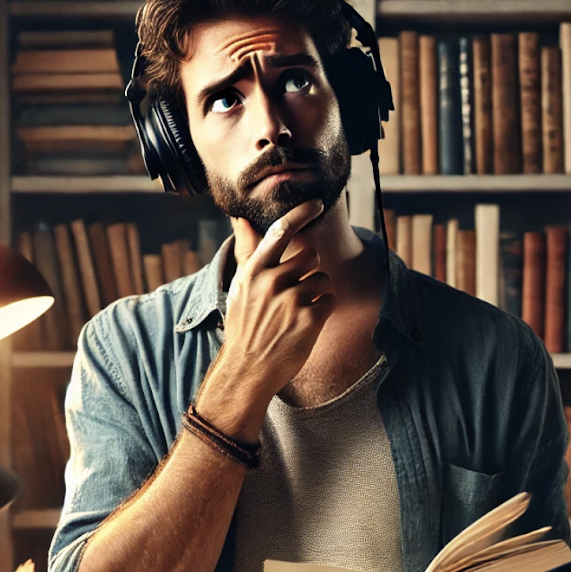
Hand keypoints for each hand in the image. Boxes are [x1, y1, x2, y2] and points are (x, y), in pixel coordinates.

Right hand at [217, 200, 334, 403]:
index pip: (281, 230)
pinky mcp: (309, 319)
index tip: (317, 203)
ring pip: (323, 279)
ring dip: (317, 293)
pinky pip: (330, 300)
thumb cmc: (245, 325)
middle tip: (295, 292)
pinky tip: (306, 324)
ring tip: (297, 312)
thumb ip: (246, 251)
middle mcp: (272, 281)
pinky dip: (323, 311)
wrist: (248, 368)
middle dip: (310, 271)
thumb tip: (240, 218)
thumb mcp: (239, 286)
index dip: (302, 213)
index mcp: (254, 270)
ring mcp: (291, 300)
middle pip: (311, 256)